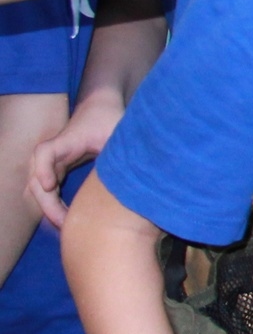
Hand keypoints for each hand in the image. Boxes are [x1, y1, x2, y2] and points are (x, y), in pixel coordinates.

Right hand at [30, 99, 119, 228]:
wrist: (100, 106)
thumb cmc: (109, 117)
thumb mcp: (118, 131)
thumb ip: (120, 150)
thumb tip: (134, 173)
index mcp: (66, 141)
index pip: (45, 153)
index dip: (44, 169)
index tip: (49, 185)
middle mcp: (53, 153)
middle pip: (37, 179)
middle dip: (48, 204)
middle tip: (65, 224)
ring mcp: (52, 163)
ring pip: (40, 190)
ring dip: (50, 209)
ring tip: (67, 227)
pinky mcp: (58, 170)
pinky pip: (49, 192)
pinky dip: (55, 206)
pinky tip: (68, 221)